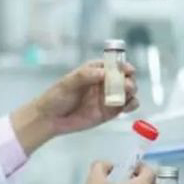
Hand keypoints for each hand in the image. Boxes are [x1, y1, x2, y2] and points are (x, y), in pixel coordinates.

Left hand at [10, 60, 138, 153]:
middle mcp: (104, 82)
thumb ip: (85, 76)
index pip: (114, 65)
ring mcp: (108, 97)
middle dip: (129, 80)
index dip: (123, 66)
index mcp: (95, 70)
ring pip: (128, 92)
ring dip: (132, 92)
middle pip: (124, 78)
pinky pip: (125, 106)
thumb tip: (104, 73)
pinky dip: (131, 105)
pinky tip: (127, 107)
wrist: (50, 119)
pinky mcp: (109, 112)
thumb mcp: (68, 83)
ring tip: (128, 96)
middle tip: (126, 87)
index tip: (127, 70)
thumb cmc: (57, 97)